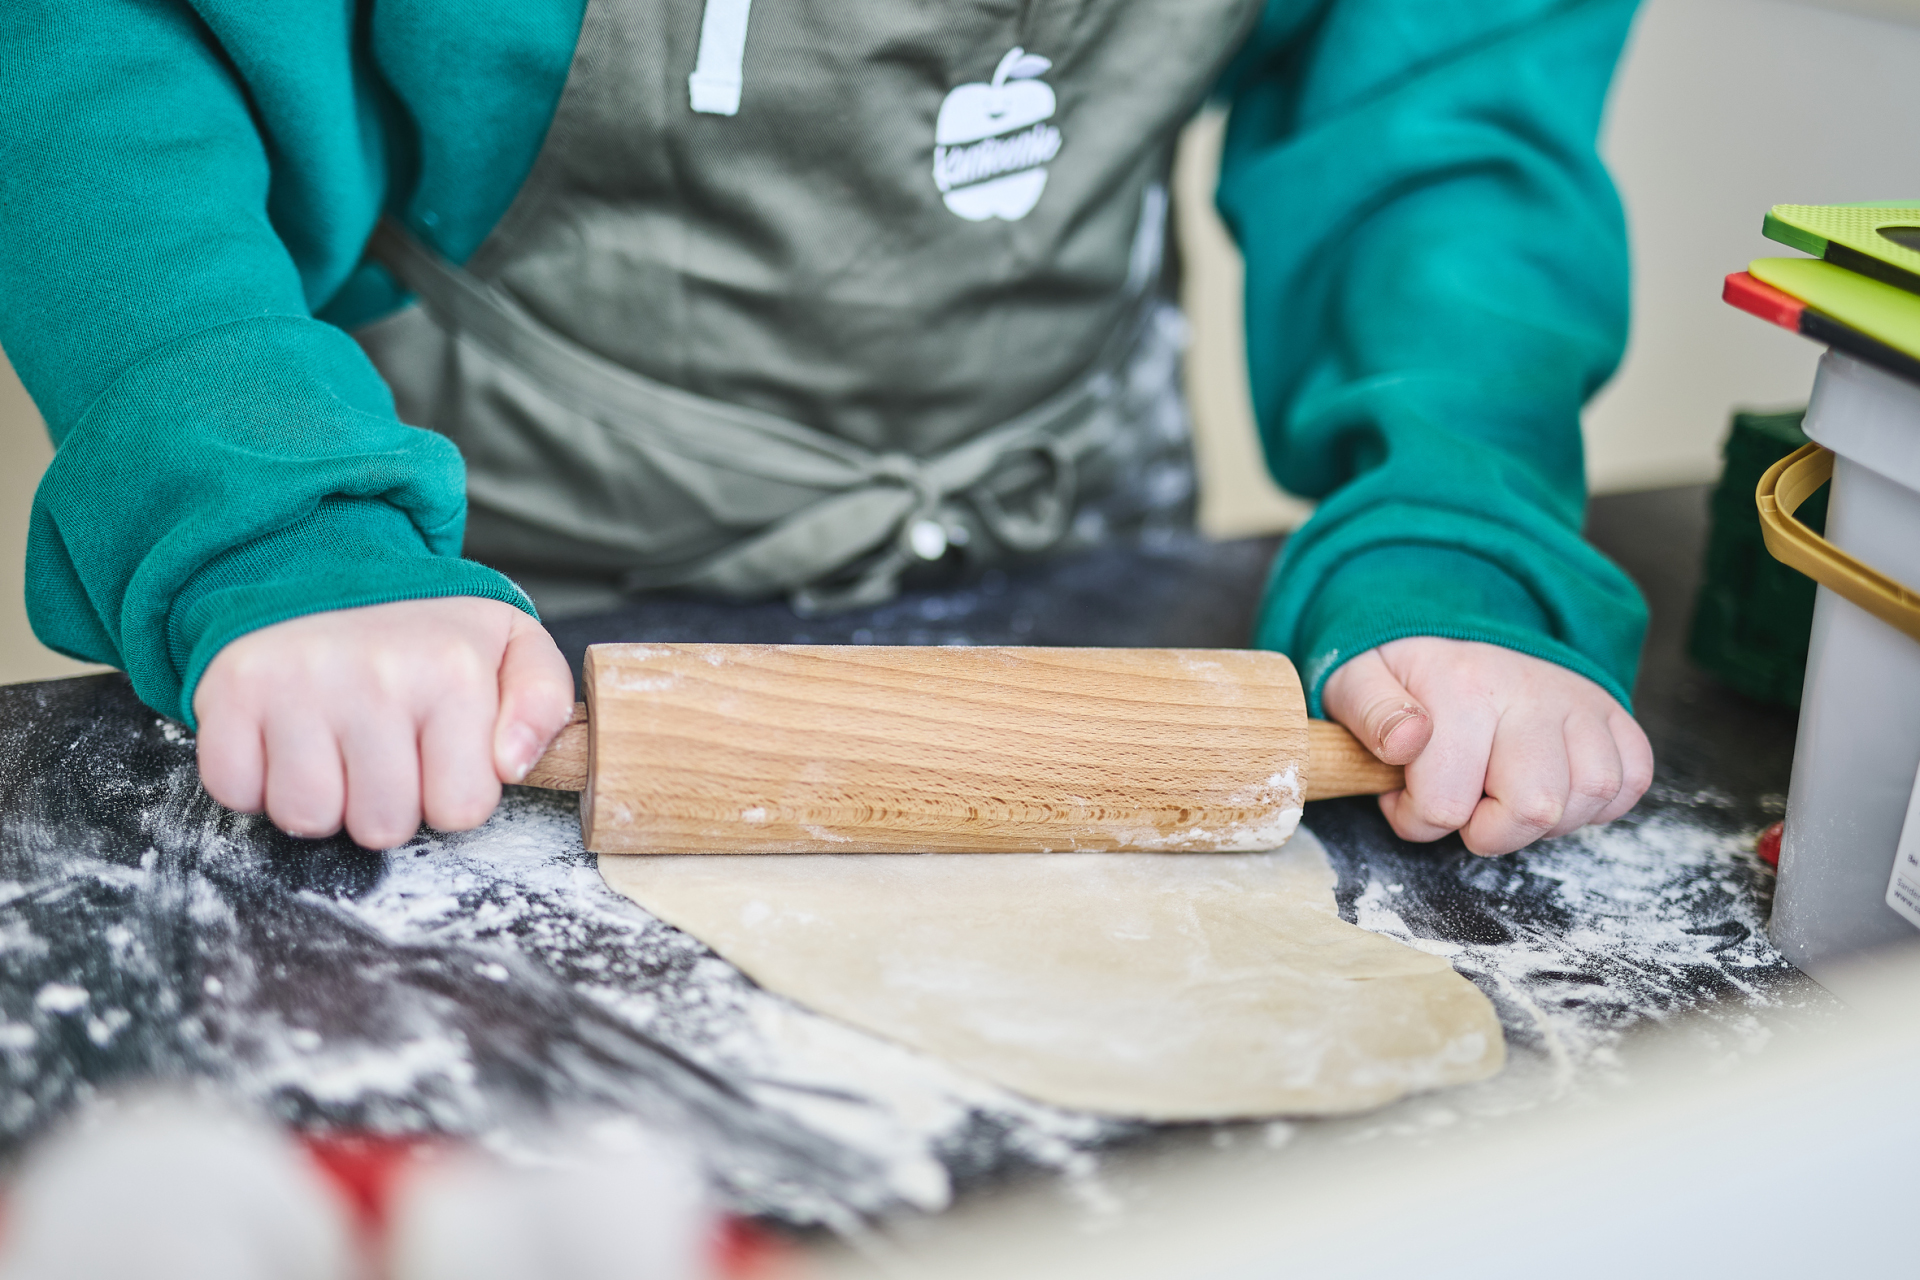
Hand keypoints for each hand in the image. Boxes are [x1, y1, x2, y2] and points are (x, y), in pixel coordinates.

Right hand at [193, 598, 575, 848]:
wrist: (328, 565)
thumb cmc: (427, 629)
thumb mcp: (513, 648)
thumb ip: (544, 704)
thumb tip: (512, 764)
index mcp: (453, 670)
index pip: (460, 810)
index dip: (450, 792)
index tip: (439, 749)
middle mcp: (374, 674)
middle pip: (382, 826)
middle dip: (387, 802)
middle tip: (384, 745)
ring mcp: (296, 682)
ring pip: (308, 817)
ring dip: (322, 797)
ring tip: (336, 741)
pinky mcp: (230, 690)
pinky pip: (236, 791)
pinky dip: (255, 780)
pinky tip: (285, 736)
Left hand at [1321, 637, 1651, 855]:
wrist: (1455, 625)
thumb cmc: (1403, 669)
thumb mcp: (1356, 679)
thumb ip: (1370, 713)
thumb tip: (1408, 741)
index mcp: (1461, 687)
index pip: (1446, 804)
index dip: (1416, 818)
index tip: (1404, 791)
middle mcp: (1530, 691)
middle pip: (1535, 808)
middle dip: (1488, 830)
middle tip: (1462, 800)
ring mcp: (1578, 701)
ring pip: (1590, 796)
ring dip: (1542, 819)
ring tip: (1502, 790)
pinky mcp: (1613, 714)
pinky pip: (1630, 779)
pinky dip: (1594, 801)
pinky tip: (1549, 785)